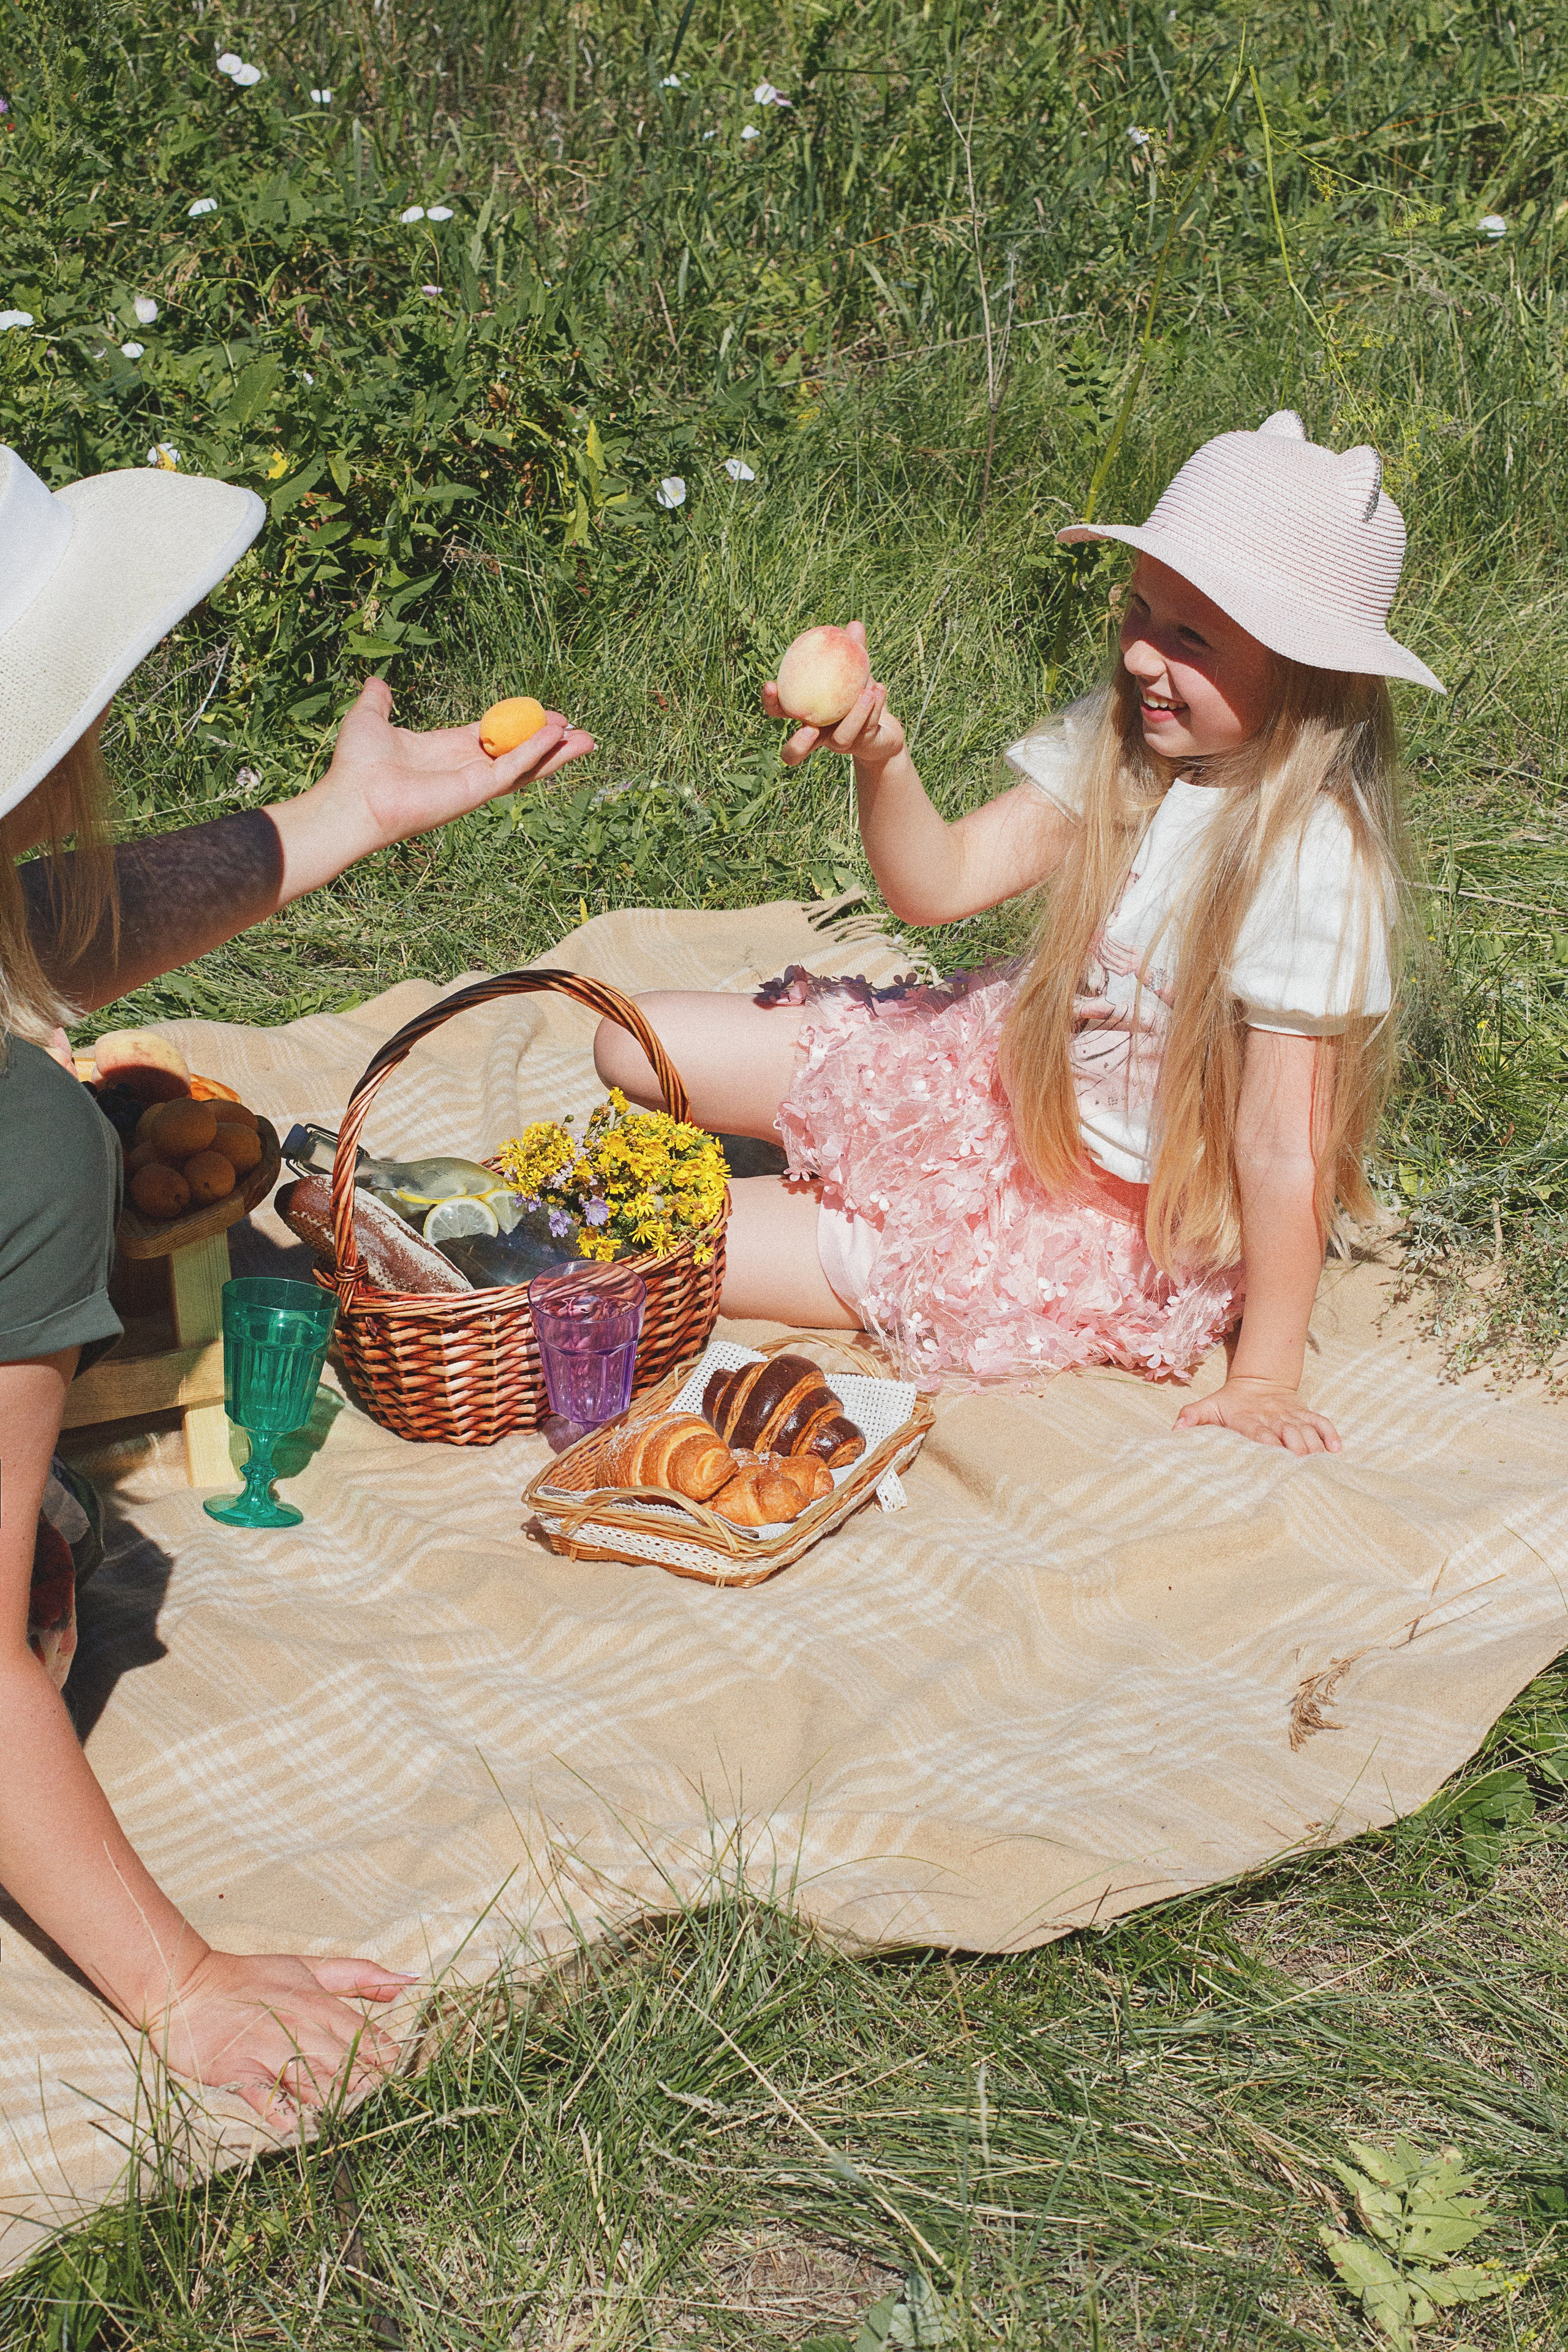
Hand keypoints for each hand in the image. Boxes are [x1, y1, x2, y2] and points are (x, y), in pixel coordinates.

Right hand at [145, 1947, 411, 2127]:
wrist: (186, 1989)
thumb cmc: (251, 1979)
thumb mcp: (308, 1967)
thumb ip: (359, 1975)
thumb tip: (408, 1979)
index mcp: (316, 2001)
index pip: (364, 2037)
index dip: (383, 2057)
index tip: (391, 2070)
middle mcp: (295, 2026)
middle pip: (345, 2066)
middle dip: (362, 2085)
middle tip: (367, 2094)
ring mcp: (266, 2051)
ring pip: (314, 2086)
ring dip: (330, 2102)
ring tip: (337, 2108)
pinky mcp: (238, 2074)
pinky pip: (269, 2102)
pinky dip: (286, 2113)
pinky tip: (296, 2118)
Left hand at [304, 676, 594, 861]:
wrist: (352, 797)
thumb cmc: (356, 765)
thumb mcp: (369, 718)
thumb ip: (378, 700)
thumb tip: (376, 681)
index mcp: (446, 751)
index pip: (493, 736)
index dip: (519, 725)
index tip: (544, 715)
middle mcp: (465, 769)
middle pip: (519, 754)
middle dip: (550, 743)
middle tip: (576, 729)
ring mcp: (473, 783)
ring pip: (526, 766)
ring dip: (557, 753)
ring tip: (586, 739)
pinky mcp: (476, 791)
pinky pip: (513, 769)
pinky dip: (536, 752)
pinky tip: (556, 735)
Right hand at [761, 621, 905, 771]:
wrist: (886, 728)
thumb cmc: (862, 696)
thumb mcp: (857, 672)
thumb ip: (853, 651)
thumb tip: (854, 624)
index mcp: (806, 717)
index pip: (781, 713)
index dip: (771, 703)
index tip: (771, 685)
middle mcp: (819, 737)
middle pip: (794, 753)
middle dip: (796, 745)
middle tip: (808, 727)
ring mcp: (841, 745)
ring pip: (840, 740)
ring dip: (854, 716)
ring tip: (866, 693)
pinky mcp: (863, 747)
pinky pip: (866, 729)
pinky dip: (873, 707)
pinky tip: (879, 689)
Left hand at [1174, 1376, 1340, 1455]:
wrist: (1257, 1380)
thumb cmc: (1229, 1401)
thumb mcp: (1208, 1405)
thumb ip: (1192, 1415)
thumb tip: (1175, 1429)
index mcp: (1249, 1419)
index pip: (1260, 1433)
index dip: (1268, 1444)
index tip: (1273, 1458)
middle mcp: (1273, 1418)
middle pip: (1289, 1434)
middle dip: (1296, 1450)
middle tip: (1302, 1470)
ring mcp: (1291, 1416)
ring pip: (1307, 1430)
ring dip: (1314, 1447)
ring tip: (1320, 1466)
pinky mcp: (1304, 1414)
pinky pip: (1321, 1422)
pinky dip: (1330, 1435)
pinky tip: (1337, 1450)